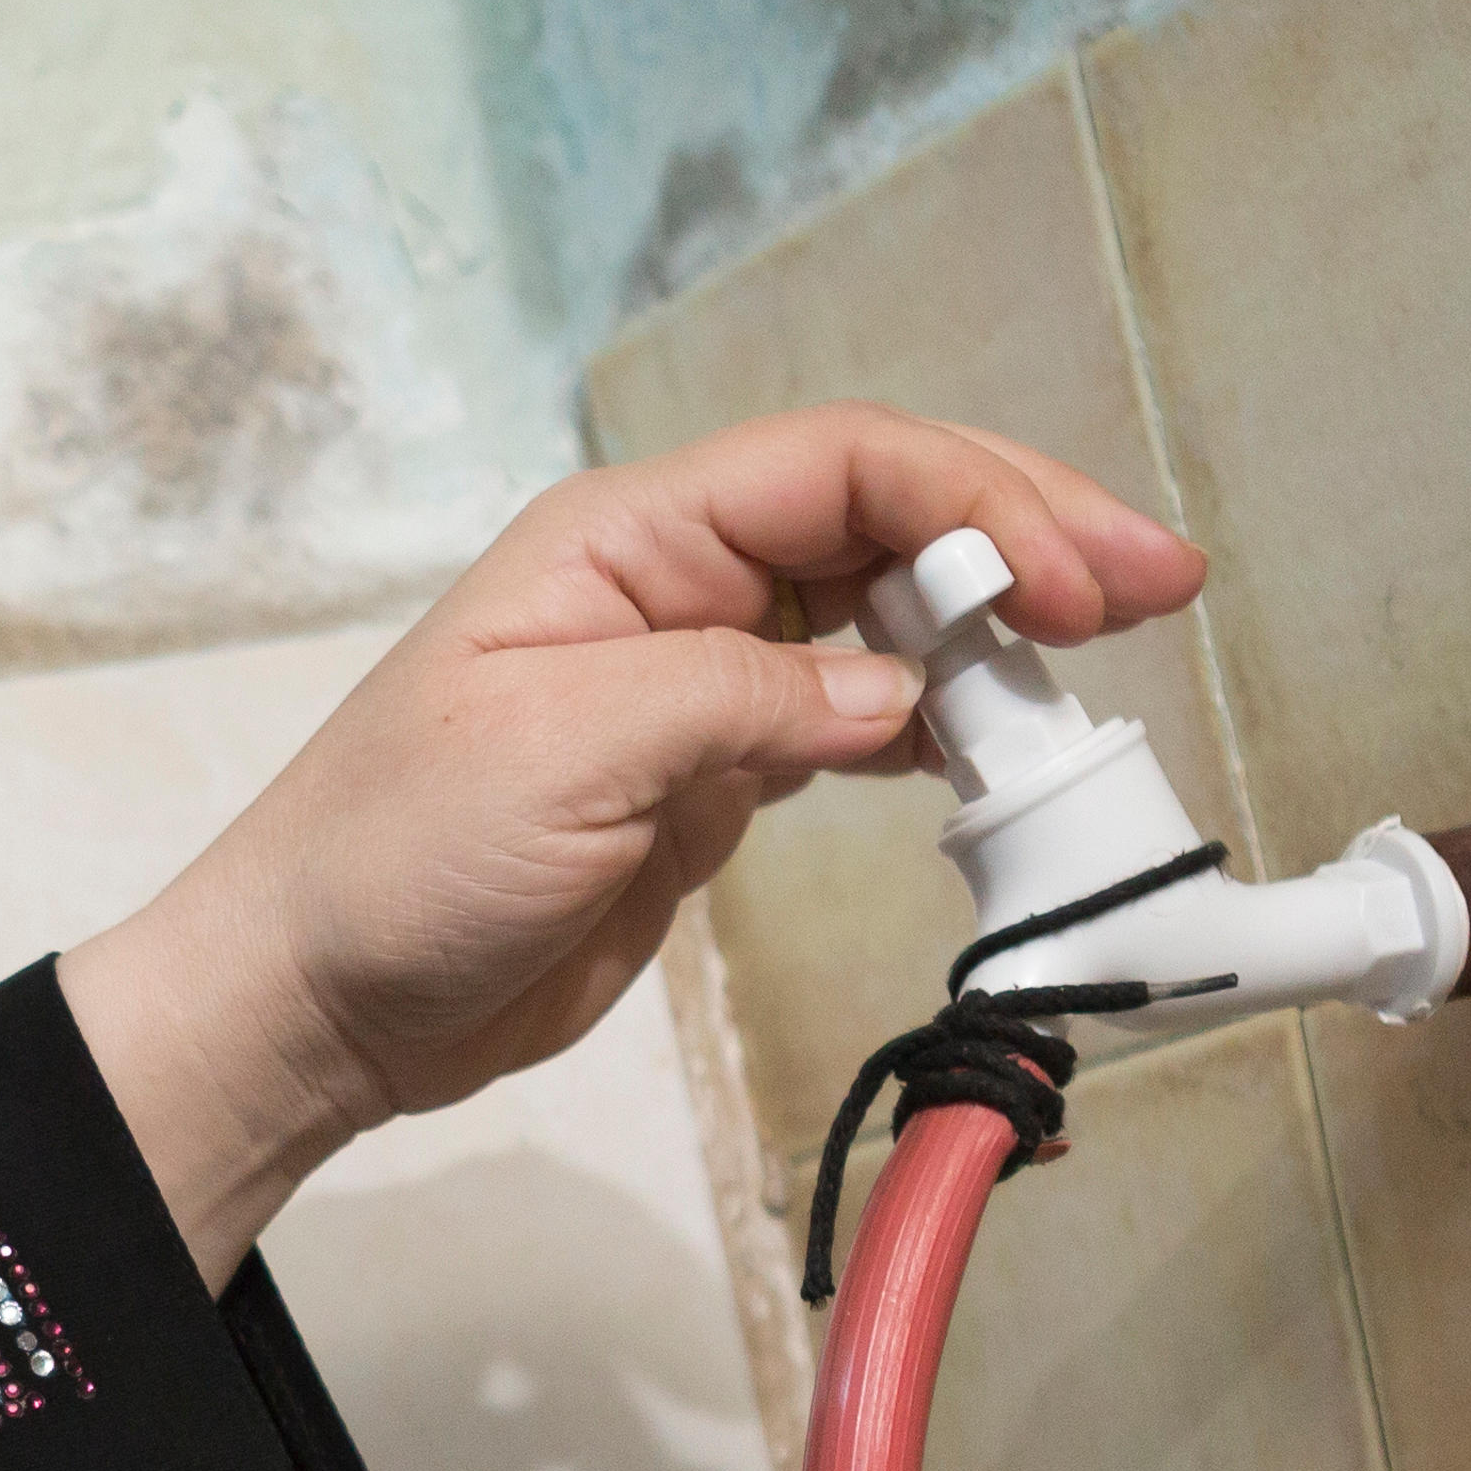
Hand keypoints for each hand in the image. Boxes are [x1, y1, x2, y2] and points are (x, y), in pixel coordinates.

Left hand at [58, 403, 1204, 1290]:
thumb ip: (737, 704)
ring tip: (1102, 664)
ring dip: (995, 631)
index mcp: (624, 540)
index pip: (839, 467)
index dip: (977, 504)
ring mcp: (694, 679)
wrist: (315, 1003)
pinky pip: (852, 715)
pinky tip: (999, 742)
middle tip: (1156, 585)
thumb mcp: (562, 761)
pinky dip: (935, 721)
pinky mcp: (706, 776)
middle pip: (882, 517)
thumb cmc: (390, 866)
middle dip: (1022, 538)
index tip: (1076, 580)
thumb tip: (889, 689)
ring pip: (882, 611)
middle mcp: (671, 586)